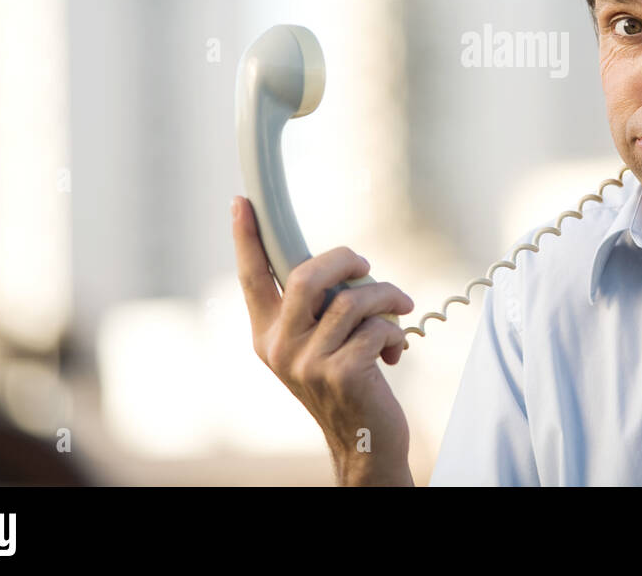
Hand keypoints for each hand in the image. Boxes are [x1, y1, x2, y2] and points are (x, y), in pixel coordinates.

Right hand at [231, 196, 415, 485]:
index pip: (252, 277)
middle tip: (368, 266)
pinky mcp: (341, 373)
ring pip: (353, 300)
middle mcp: (280, 347)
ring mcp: (307, 363)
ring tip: (400, 309)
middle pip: (306, 276)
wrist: (363, 441)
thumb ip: (317, 307)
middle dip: (345, 259)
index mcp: (268, 334)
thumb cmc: (348, 382)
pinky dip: (396, 331)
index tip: (242, 200)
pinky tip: (396, 350)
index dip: (246, 238)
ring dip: (387, 298)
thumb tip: (341, 263)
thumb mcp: (319, 344)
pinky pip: (377, 328)